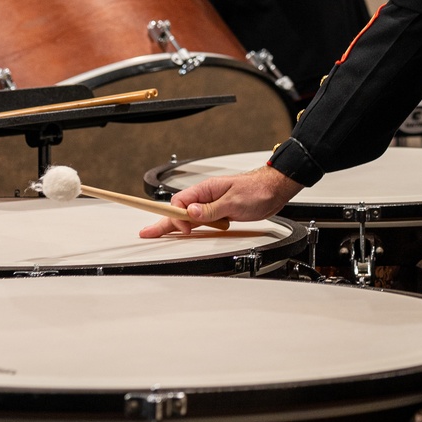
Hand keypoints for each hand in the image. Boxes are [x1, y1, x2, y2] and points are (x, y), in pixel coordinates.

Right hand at [139, 166, 302, 237]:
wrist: (274, 189)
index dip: (176, 217)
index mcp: (206, 189)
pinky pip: (200, 220)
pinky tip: (186, 231)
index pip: (181, 203)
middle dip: (162, 222)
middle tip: (147, 232)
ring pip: (188, 217)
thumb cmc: (258, 190)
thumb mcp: (233, 201)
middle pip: (179, 211)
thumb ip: (211, 209)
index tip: (176, 228)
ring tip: (158, 233)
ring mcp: (212, 204)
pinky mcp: (220, 212)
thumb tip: (192, 213)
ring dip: (177, 226)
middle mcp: (207, 196)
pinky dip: (191, 226)